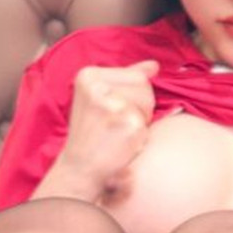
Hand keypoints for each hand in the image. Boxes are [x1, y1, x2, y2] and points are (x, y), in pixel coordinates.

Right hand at [62, 59, 159, 195]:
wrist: (79, 167)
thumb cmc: (91, 132)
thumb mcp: (100, 97)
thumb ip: (128, 78)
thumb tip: (154, 65)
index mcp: (88, 75)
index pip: (138, 76)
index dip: (134, 97)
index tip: (112, 111)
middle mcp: (97, 87)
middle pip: (145, 87)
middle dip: (140, 108)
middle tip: (116, 124)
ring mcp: (112, 105)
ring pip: (148, 105)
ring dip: (140, 122)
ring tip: (117, 132)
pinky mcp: (126, 124)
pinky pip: (147, 126)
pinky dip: (138, 138)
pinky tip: (119, 144)